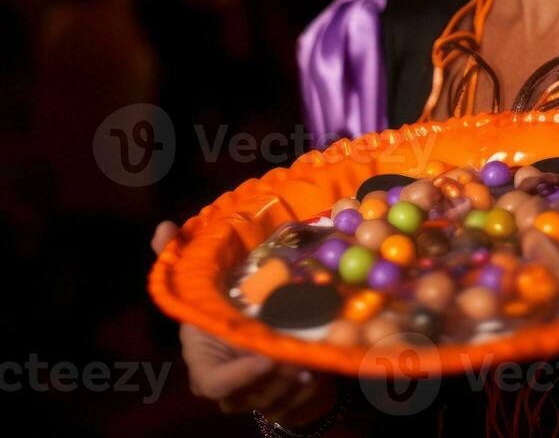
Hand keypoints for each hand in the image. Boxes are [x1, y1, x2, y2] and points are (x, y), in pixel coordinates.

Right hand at [152, 220, 341, 429]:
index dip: (238, 378)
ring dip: (294, 385)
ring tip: (312, 360)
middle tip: (298, 357)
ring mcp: (252, 397)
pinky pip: (295, 405)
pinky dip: (309, 391)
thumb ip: (180, 256)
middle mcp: (227, 387)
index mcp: (204, 360)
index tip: (266, 358)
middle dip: (274, 379)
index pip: (213, 384)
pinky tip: (320, 368)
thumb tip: (163, 227)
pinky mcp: (278, 401)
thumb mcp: (206, 278)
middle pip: (250, 396)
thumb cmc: (225, 300)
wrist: (254, 325)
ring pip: (274, 401)